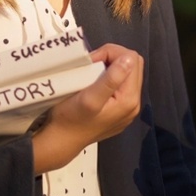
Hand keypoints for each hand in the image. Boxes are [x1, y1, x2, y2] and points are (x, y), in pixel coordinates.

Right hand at [31, 43, 142, 172]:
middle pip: (134, 65)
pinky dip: (111, 78)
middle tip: (92, 64)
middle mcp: (134, 104)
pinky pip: (122, 85)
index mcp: (129, 99)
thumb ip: (111, 79)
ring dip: (111, 67)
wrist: (61, 141)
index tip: (92, 61)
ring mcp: (128, 108)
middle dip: (113, 58)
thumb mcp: (89, 97)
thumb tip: (129, 58)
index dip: (111, 53)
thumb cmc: (71, 119)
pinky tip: (96, 83)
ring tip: (93, 73)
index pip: (132, 59)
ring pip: (128, 74)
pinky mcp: (120, 110)